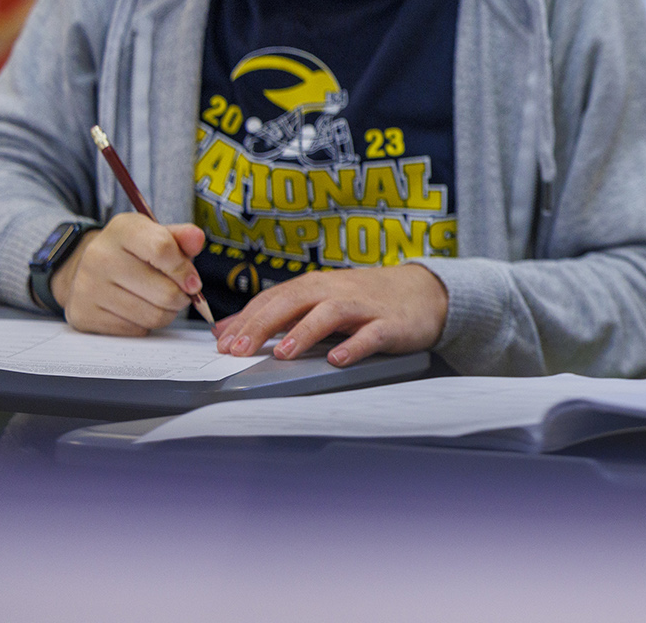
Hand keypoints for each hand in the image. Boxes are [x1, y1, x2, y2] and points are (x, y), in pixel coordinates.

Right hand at [52, 212, 205, 335]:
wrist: (89, 270)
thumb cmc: (132, 253)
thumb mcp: (156, 235)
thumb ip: (181, 237)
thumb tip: (197, 239)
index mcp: (122, 230)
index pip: (162, 249)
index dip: (185, 270)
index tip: (193, 281)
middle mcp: (99, 256)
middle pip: (164, 290)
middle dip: (182, 297)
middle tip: (180, 295)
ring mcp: (88, 287)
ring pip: (153, 315)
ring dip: (167, 313)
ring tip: (162, 302)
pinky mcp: (84, 314)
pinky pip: (135, 330)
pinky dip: (145, 324)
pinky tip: (139, 310)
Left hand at [212, 264, 448, 366]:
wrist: (423, 292)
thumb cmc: (365, 299)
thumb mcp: (319, 300)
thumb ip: (276, 313)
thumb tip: (226, 329)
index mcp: (316, 286)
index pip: (274, 297)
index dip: (247, 319)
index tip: (222, 343)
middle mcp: (336, 291)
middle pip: (294, 301)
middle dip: (264, 324)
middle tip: (238, 349)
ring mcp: (364, 307)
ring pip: (330, 313)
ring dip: (304, 331)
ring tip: (283, 353)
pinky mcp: (390, 324)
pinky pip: (371, 334)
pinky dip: (354, 345)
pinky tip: (338, 358)